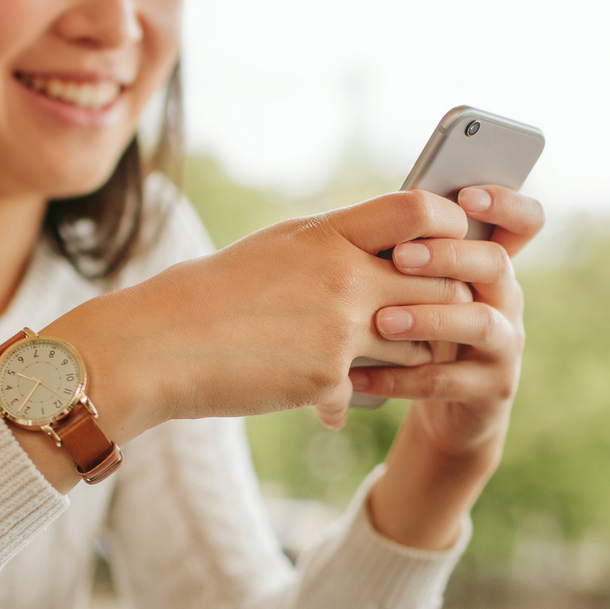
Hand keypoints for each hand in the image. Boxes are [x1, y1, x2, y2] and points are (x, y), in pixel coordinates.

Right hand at [42, 192, 472, 444]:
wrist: (161, 346)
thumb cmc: (215, 294)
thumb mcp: (279, 249)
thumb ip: (336, 246)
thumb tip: (385, 249)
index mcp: (329, 234)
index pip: (419, 210)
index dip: (448, 226)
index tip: (447, 244)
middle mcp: (344, 277)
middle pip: (437, 284)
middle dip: (444, 303)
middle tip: (439, 315)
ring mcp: (340, 331)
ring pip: (417, 342)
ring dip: (411, 353)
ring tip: (391, 357)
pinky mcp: (328, 379)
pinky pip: (368, 387)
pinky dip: (353, 394)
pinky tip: (328, 398)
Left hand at [352, 184, 543, 454]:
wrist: (448, 409)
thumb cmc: (425, 330)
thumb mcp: (425, 289)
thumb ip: (415, 256)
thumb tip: (378, 217)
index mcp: (492, 264)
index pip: (524, 222)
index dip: (506, 204)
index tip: (466, 197)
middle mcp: (507, 298)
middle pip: (495, 263)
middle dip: (448, 256)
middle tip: (400, 257)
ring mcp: (505, 344)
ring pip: (479, 323)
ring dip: (429, 318)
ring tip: (382, 322)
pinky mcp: (492, 388)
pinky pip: (447, 381)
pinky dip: (400, 378)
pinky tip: (361, 377)